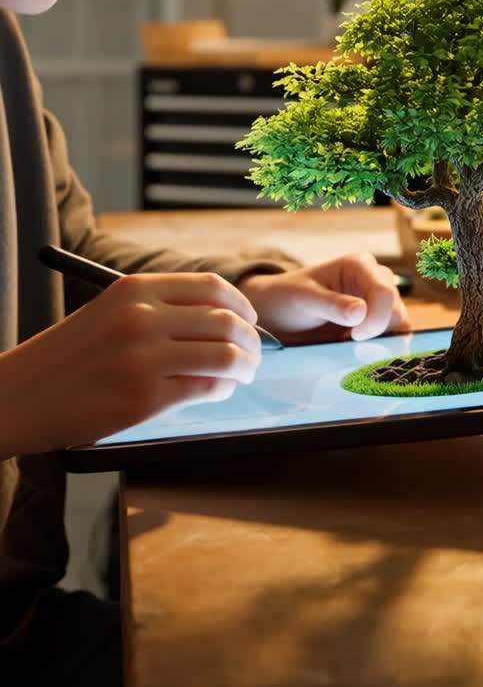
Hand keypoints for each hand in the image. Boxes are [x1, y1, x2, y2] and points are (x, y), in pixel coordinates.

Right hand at [0, 271, 260, 456]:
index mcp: (134, 290)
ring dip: (245, 365)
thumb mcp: (109, 312)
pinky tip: (220, 389)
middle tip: (256, 352)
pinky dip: (223, 389)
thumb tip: (223, 319)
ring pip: (223, 355)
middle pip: (225, 320)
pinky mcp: (144, 398)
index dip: (241, 305)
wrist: (21, 395)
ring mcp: (144, 359)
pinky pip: (205, 388)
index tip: (250, 320)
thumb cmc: (69, 356)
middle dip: (251, 339)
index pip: (211, 288)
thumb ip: (159, 310)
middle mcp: (141, 319)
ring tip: (245, 372)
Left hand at [237, 252, 412, 344]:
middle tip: (347, 340)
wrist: (279, 314)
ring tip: (347, 342)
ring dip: (378, 339)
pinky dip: (380, 345)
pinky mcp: (377, 320)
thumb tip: (361, 312)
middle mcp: (374, 279)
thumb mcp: (305, 299)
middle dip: (376, 330)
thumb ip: (333, 305)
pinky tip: (355, 347)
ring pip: (398, 324)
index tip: (354, 336)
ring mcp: (378, 301)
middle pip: (395, 309)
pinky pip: (393, 335)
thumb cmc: (289, 298)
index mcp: (359, 265)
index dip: (375, 318)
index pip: (383, 292)